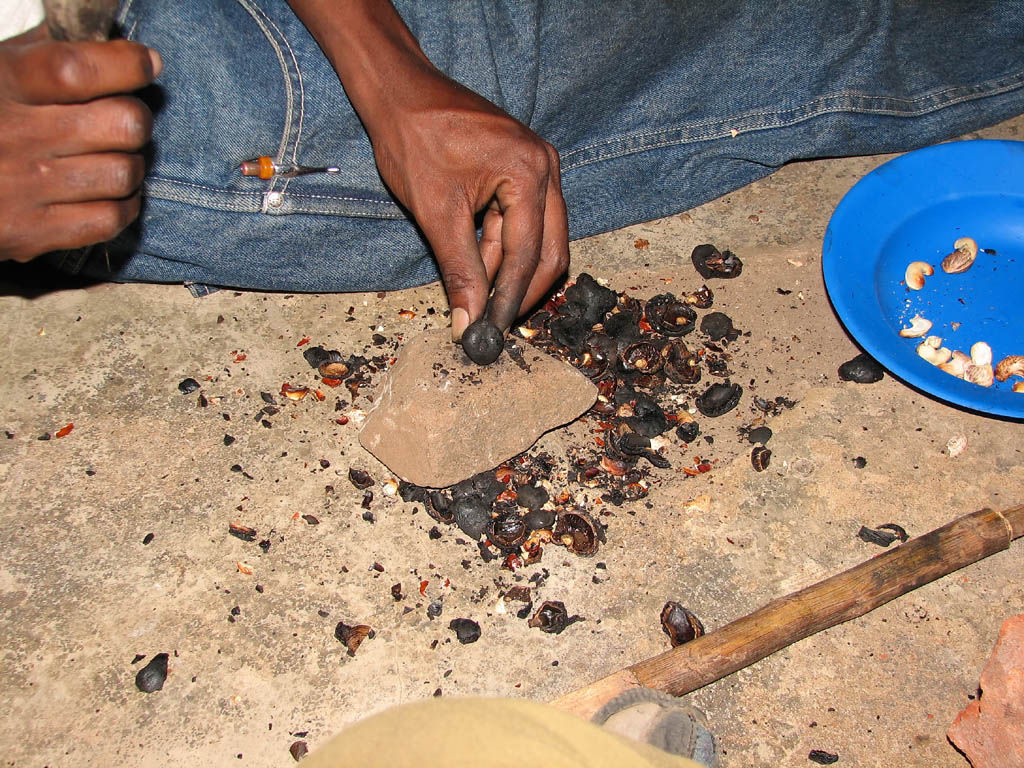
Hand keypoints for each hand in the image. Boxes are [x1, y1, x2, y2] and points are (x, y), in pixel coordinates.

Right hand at [0, 26, 160, 261]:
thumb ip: (43, 56)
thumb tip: (115, 48)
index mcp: (2, 84)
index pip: (80, 69)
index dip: (127, 65)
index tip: (144, 65)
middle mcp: (14, 135)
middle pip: (123, 124)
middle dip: (135, 119)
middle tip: (124, 121)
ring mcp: (23, 187)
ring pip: (125, 173)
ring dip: (130, 165)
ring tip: (112, 158)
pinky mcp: (29, 232)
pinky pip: (110, 218)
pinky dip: (123, 206)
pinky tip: (110, 193)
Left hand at [287, 0, 568, 336]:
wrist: (398, 92)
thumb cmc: (413, 138)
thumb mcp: (436, 212)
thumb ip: (459, 269)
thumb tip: (468, 321)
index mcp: (529, 172)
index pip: (528, 253)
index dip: (510, 297)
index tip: (494, 331)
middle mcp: (544, 167)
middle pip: (548, 249)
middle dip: (521, 290)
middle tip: (496, 323)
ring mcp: (537, 165)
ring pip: (536, 238)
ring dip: (507, 271)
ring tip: (478, 299)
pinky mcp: (521, 168)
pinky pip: (521, 220)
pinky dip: (500, 247)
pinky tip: (477, 269)